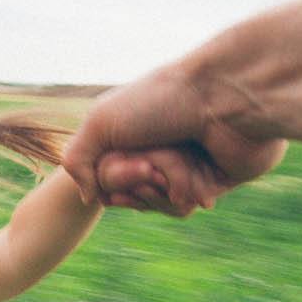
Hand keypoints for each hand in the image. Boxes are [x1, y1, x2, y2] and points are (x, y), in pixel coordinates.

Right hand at [63, 61, 286, 211]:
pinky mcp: (212, 179)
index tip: (115, 170)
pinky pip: (189, 205)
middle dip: (136, 187)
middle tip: (147, 167)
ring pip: (161, 203)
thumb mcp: (100, 121)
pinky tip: (195, 188)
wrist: (223, 96)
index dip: (109, 182)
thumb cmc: (160, 100)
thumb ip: (78, 160)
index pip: (107, 177)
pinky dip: (188, 196)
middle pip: (133, 192)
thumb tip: (89, 198)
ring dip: (163, 192)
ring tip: (174, 171)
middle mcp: (157, 146)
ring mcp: (185, 164)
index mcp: (132, 132)